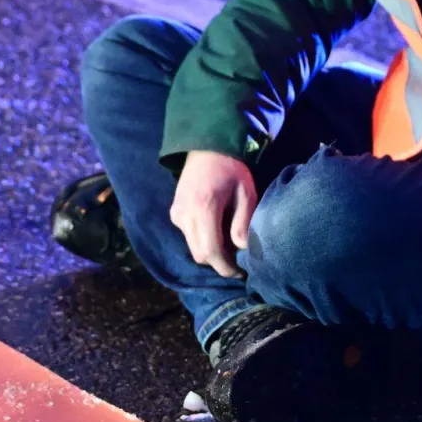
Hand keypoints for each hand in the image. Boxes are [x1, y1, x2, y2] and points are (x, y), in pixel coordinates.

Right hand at [170, 151, 256, 277]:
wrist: (207, 148)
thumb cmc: (231, 170)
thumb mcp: (246, 194)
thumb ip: (242, 223)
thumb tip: (241, 250)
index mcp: (204, 208)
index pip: (211, 251)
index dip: (225, 267)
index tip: (240, 272)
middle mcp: (185, 214)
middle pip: (200, 255)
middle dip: (219, 263)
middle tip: (237, 261)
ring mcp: (177, 214)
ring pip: (193, 247)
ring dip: (210, 252)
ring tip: (228, 244)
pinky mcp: (174, 213)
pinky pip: (188, 236)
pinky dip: (202, 240)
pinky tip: (215, 229)